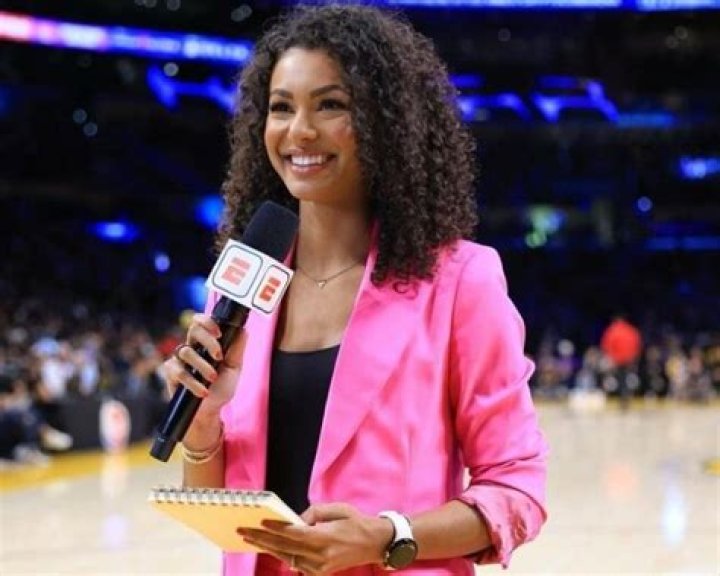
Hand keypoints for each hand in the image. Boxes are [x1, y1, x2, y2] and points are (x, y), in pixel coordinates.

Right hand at [161, 313, 247, 420]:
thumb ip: (237, 349)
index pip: (201, 322)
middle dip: (208, 341)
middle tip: (219, 356)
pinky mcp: (171, 374)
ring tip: (212, 379)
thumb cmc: (221, 387)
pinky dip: (192, 382)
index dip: (207, 322)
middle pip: (193, 330)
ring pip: (186, 351)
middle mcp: (191, 347)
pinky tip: (202, 391)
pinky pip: (177, 371)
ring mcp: (179, 360)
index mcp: (205, 342)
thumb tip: (243, 329)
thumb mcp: (234, 368)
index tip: (219, 333)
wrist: (210, 411)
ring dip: (202, 366)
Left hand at [239, 503, 392, 574]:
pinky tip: (270, 546)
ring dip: (268, 547)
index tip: (260, 521)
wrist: (375, 544)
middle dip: (262, 538)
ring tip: (250, 538)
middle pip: (285, 547)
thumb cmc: (356, 522)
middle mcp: (321, 556)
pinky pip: (296, 563)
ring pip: (287, 557)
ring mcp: (320, 567)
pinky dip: (283, 554)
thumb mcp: (337, 509)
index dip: (276, 528)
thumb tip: (295, 521)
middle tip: (244, 530)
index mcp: (326, 537)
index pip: (295, 534)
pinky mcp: (320, 573)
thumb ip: (313, 513)